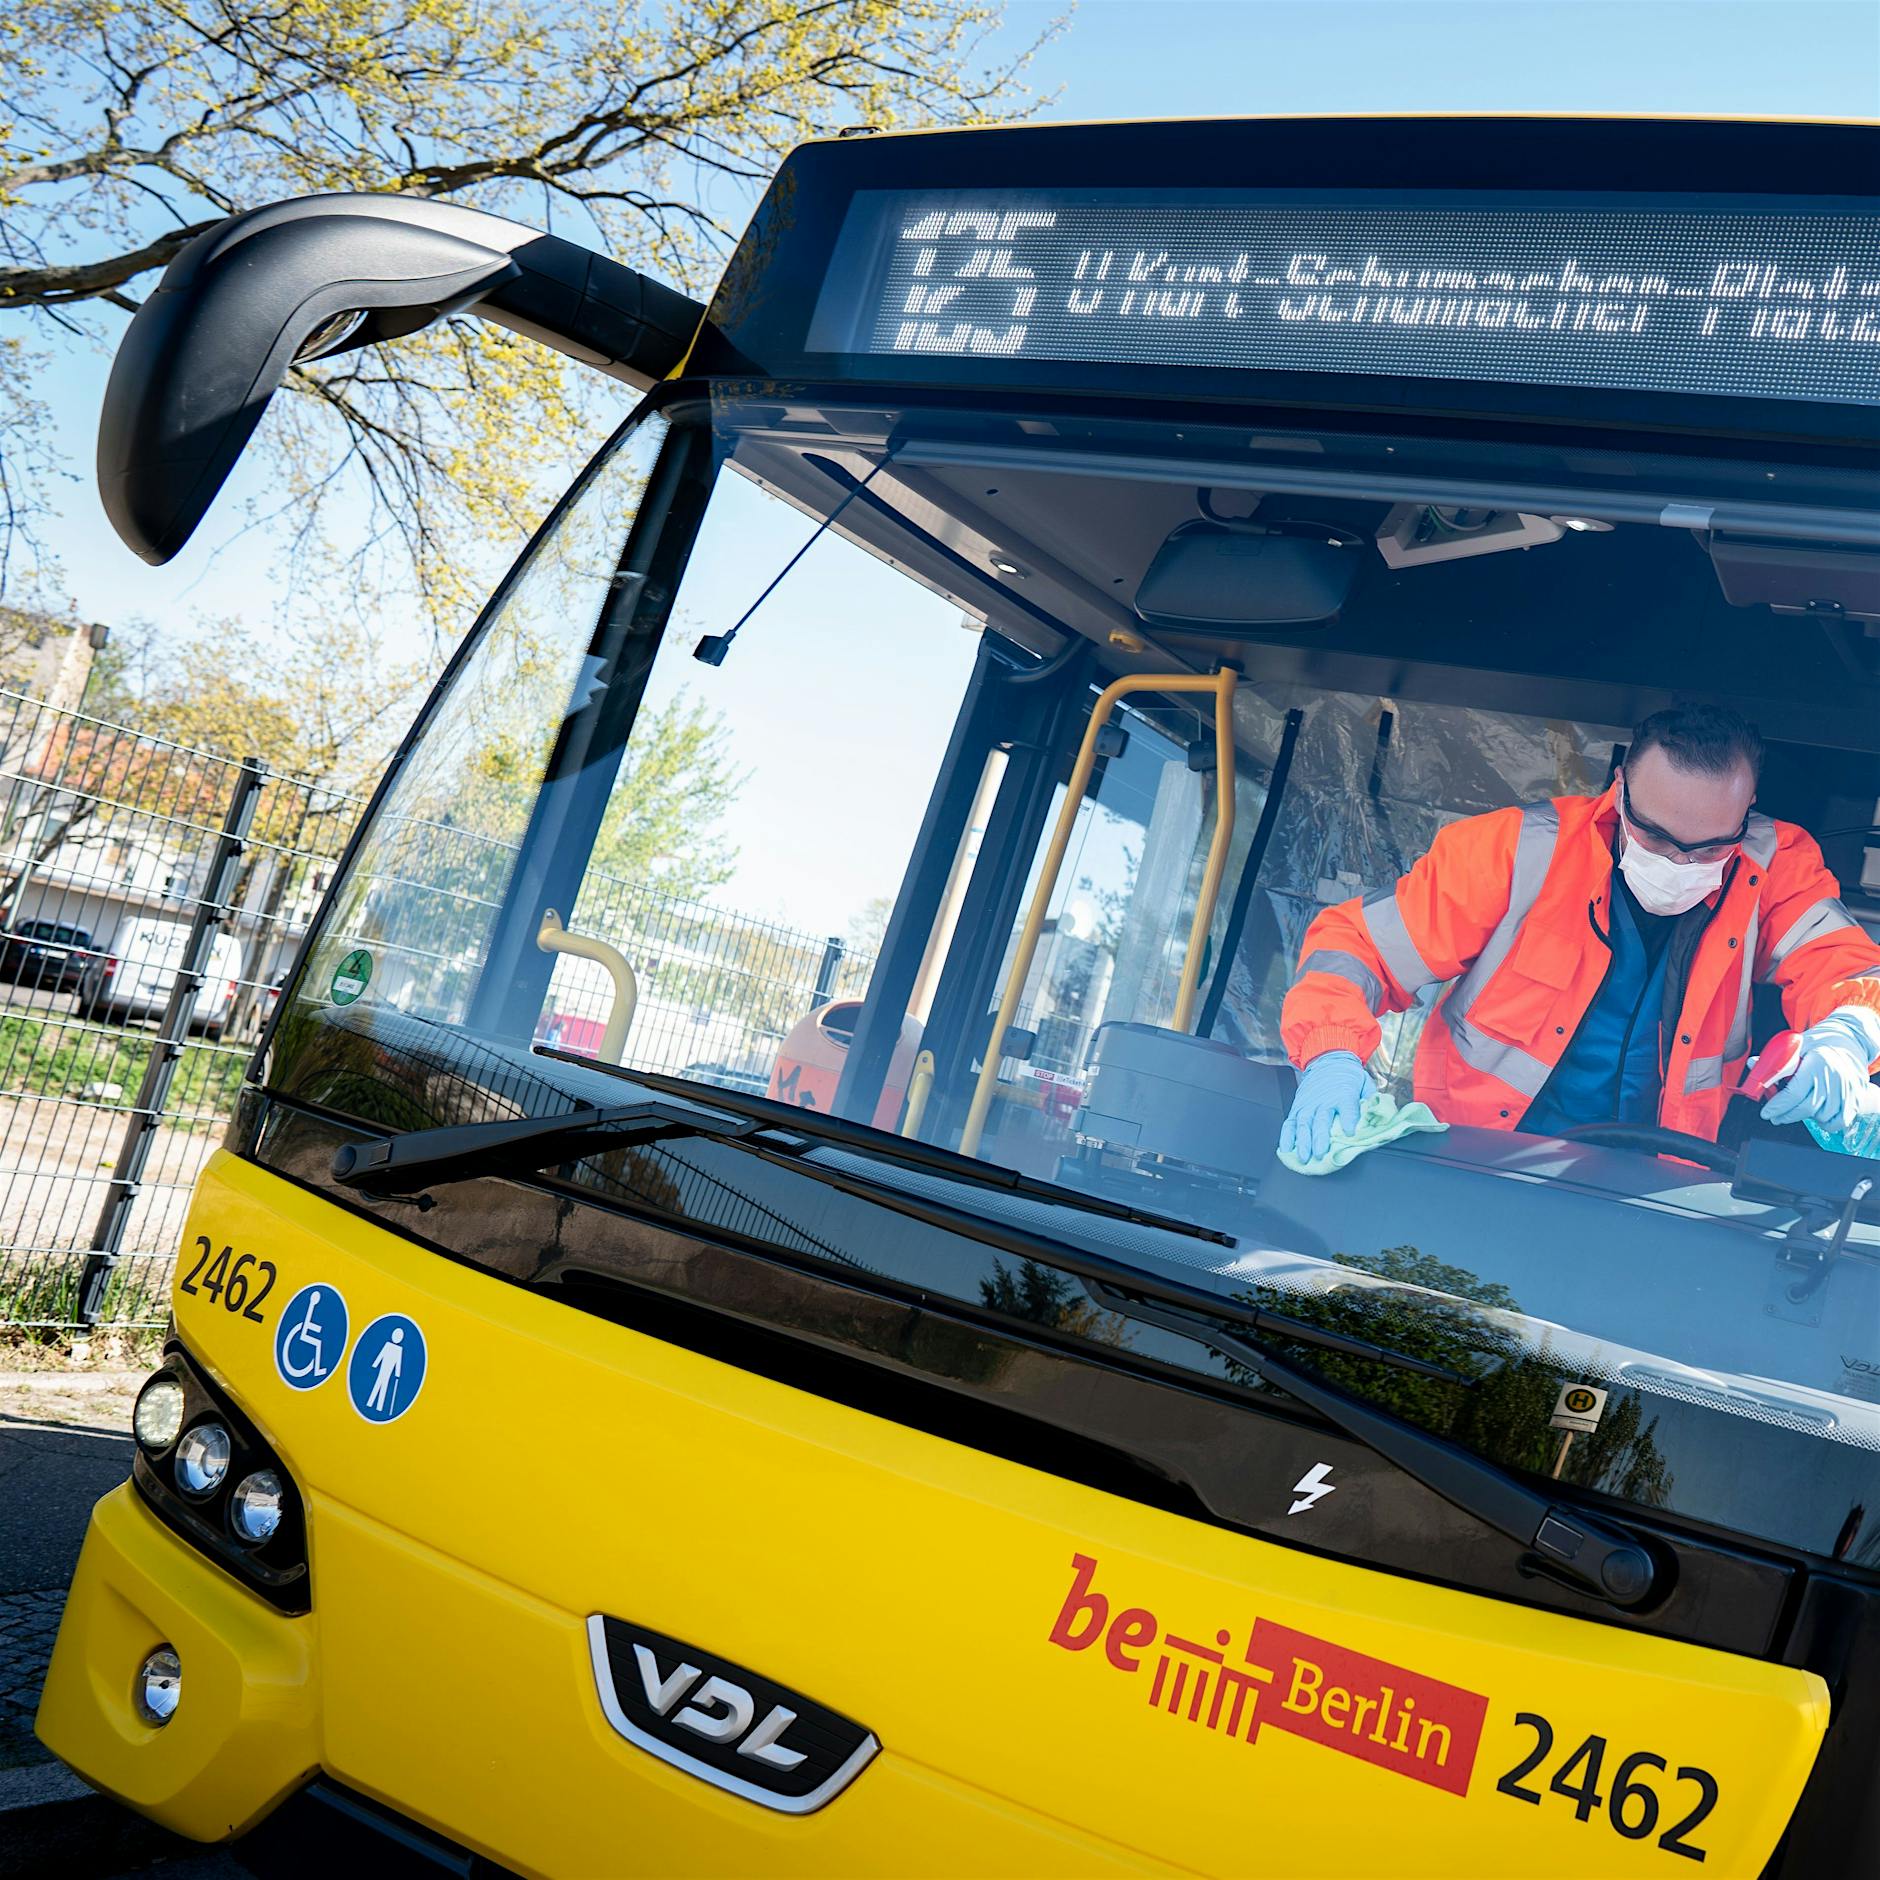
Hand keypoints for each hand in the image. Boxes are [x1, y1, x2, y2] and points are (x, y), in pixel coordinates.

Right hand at [1281, 1049, 1376, 1167]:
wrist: (1328, 1060)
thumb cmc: (1348, 1076)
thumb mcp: (1365, 1083)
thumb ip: (1371, 1101)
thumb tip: (1378, 1116)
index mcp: (1343, 1093)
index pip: (1346, 1107)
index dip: (1348, 1120)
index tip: (1349, 1133)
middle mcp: (1323, 1100)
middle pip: (1321, 1119)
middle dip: (1319, 1137)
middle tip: (1319, 1153)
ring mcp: (1308, 1104)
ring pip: (1303, 1123)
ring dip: (1302, 1141)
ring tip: (1303, 1157)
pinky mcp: (1298, 1107)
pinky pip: (1290, 1122)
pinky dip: (1286, 1136)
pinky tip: (1286, 1149)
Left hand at [1761, 1010, 1879, 1131]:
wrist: (1849, 1040)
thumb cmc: (1819, 1044)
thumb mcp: (1797, 1046)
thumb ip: (1776, 1059)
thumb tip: (1752, 1064)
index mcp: (1818, 1064)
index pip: (1794, 1093)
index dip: (1778, 1106)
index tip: (1766, 1113)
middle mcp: (1835, 1078)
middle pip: (1807, 1108)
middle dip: (1786, 1115)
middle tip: (1774, 1117)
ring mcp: (1848, 1089)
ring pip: (1822, 1116)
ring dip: (1805, 1117)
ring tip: (1796, 1110)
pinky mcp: (1856, 1097)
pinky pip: (1840, 1121)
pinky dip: (1827, 1123)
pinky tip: (1816, 1115)